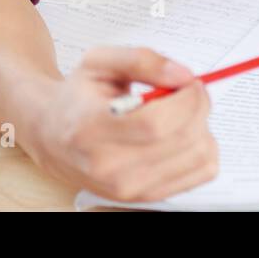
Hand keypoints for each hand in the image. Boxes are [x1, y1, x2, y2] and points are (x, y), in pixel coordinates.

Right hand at [17, 46, 218, 202]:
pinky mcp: (147, 196)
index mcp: (91, 129)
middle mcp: (108, 167)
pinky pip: (202, 172)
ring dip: (202, 126)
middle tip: (190, 91)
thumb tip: (183, 76)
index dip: (186, 99)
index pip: (156, 123)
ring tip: (181, 113)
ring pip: (199, 155)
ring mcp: (128, 187)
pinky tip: (182, 134)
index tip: (191, 82)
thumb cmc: (79, 97)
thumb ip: (143, 60)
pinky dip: (204, 148)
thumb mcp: (100, 61)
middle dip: (199, 106)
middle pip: (182, 138)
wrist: (54, 135)